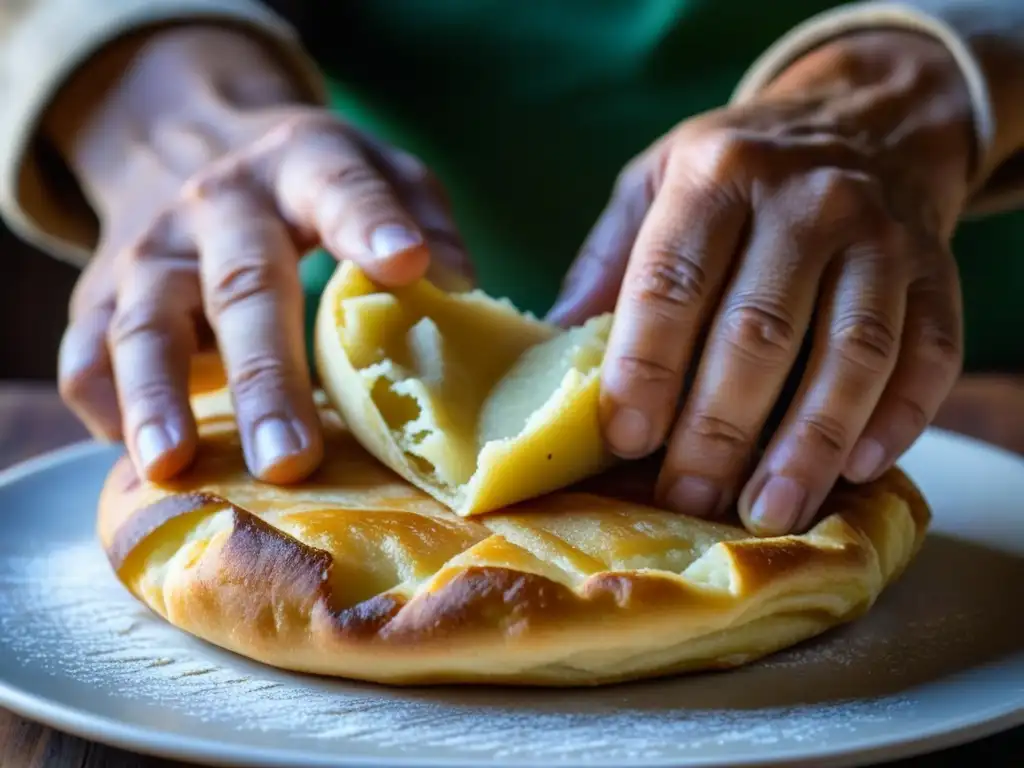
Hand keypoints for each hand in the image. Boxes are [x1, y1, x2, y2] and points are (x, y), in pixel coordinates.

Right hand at [52, 28, 470, 483]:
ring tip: (174, 465)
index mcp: (299, 165)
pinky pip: (86, 355)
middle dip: (265, 376)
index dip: (370, 223)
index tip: (409, 266)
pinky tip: (140, 460)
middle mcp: (218, 205)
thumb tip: (460, 287)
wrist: (187, 142)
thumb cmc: (307, 183)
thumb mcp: (370, 169)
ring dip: (158, 397)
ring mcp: (151, 252)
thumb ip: (420, 215)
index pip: (337, 187)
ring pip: (143, 326)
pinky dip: (107, 407)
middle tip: (291, 459)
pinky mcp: (100, 295)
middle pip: (242, 287)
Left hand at [550, 30, 974, 534]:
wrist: (863, 121)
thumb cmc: (738, 174)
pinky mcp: (938, 273)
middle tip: (686, 496)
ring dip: (808, 445)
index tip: (626, 437)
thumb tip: (552, 348)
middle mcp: (807, 200)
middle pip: (760, 332)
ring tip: (766, 510)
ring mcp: (882, 237)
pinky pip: (928, 354)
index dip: (647, 365)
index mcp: (717, 177)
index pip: (673, 282)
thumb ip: (607, 262)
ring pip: (851, 355)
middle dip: (718, 429)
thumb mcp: (655, 184)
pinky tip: (858, 468)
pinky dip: (897, 418)